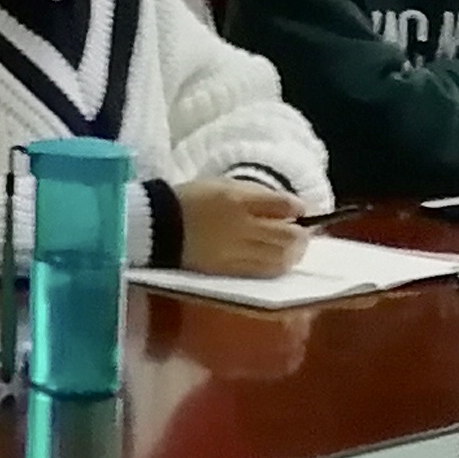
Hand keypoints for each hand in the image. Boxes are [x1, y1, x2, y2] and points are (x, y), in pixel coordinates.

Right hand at [176, 181, 307, 276]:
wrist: (157, 227)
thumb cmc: (191, 200)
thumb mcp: (222, 185)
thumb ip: (256, 194)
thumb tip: (290, 206)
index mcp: (237, 199)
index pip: (283, 205)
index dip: (298, 207)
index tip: (300, 209)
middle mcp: (240, 226)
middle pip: (288, 235)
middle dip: (301, 234)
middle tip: (301, 231)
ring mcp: (235, 251)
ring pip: (280, 257)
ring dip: (293, 253)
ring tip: (291, 247)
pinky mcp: (229, 270)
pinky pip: (263, 271)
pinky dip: (277, 265)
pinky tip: (277, 260)